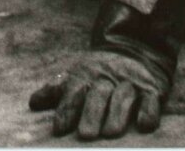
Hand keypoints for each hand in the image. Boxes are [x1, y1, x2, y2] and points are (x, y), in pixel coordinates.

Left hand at [29, 50, 169, 139]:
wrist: (133, 48)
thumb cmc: (99, 72)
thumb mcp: (77, 75)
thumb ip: (55, 90)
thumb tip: (33, 104)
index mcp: (85, 75)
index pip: (73, 92)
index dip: (65, 111)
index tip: (59, 130)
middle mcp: (107, 78)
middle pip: (97, 96)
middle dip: (91, 115)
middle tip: (85, 135)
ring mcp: (130, 82)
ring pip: (123, 98)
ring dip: (117, 115)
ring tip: (110, 134)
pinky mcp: (152, 88)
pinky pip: (151, 100)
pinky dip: (148, 112)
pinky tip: (143, 125)